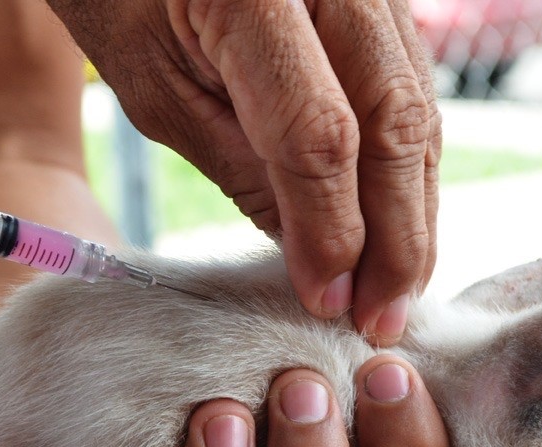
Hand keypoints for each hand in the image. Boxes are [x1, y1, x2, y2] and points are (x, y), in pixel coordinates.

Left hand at [48, 0, 439, 343]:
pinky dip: (408, 164)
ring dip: (414, 208)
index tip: (325, 302)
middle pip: (392, 122)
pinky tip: (398, 223)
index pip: (318, 135)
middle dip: (396, 236)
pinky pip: (412, 86)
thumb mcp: (157, 90)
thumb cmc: (122, 0)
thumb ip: (240, 167)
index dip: (330, 230)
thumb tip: (315, 258)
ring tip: (396, 290)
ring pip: (419, 108)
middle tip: (383, 320)